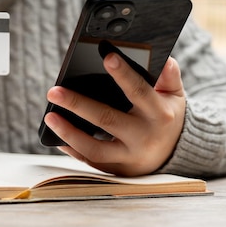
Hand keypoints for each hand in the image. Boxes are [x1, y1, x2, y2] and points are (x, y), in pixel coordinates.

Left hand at [44, 54, 185, 176]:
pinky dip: (73, 150)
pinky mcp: (118, 169)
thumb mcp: (175, 97)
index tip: (107, 57)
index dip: (123, 74)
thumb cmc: (168, 117)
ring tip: (50, 117)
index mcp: (158, 114)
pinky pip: (91, 161)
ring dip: (69, 133)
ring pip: (94, 148)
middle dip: (78, 105)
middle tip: (54, 91)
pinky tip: (57, 137)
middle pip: (107, 120)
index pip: (139, 91)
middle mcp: (143, 137)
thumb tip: (166, 60)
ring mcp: (129, 157)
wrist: (175, 155)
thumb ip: (170, 78)